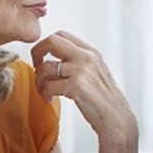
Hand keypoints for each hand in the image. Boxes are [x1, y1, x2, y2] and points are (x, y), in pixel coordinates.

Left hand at [31, 31, 136, 146]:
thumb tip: (53, 60)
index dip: (45, 44)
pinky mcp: (76, 86)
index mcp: (91, 52)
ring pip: (46, 67)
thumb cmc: (104, 100)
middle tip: (36, 68)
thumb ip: (79, 62)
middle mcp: (87, 57)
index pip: (62, 35)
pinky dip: (44, 94)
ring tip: (43, 91)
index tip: (42, 58)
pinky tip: (49, 99)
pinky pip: (49, 86)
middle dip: (37, 53)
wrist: (116, 118)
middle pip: (51, 41)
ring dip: (39, 81)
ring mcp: (82, 71)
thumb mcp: (95, 72)